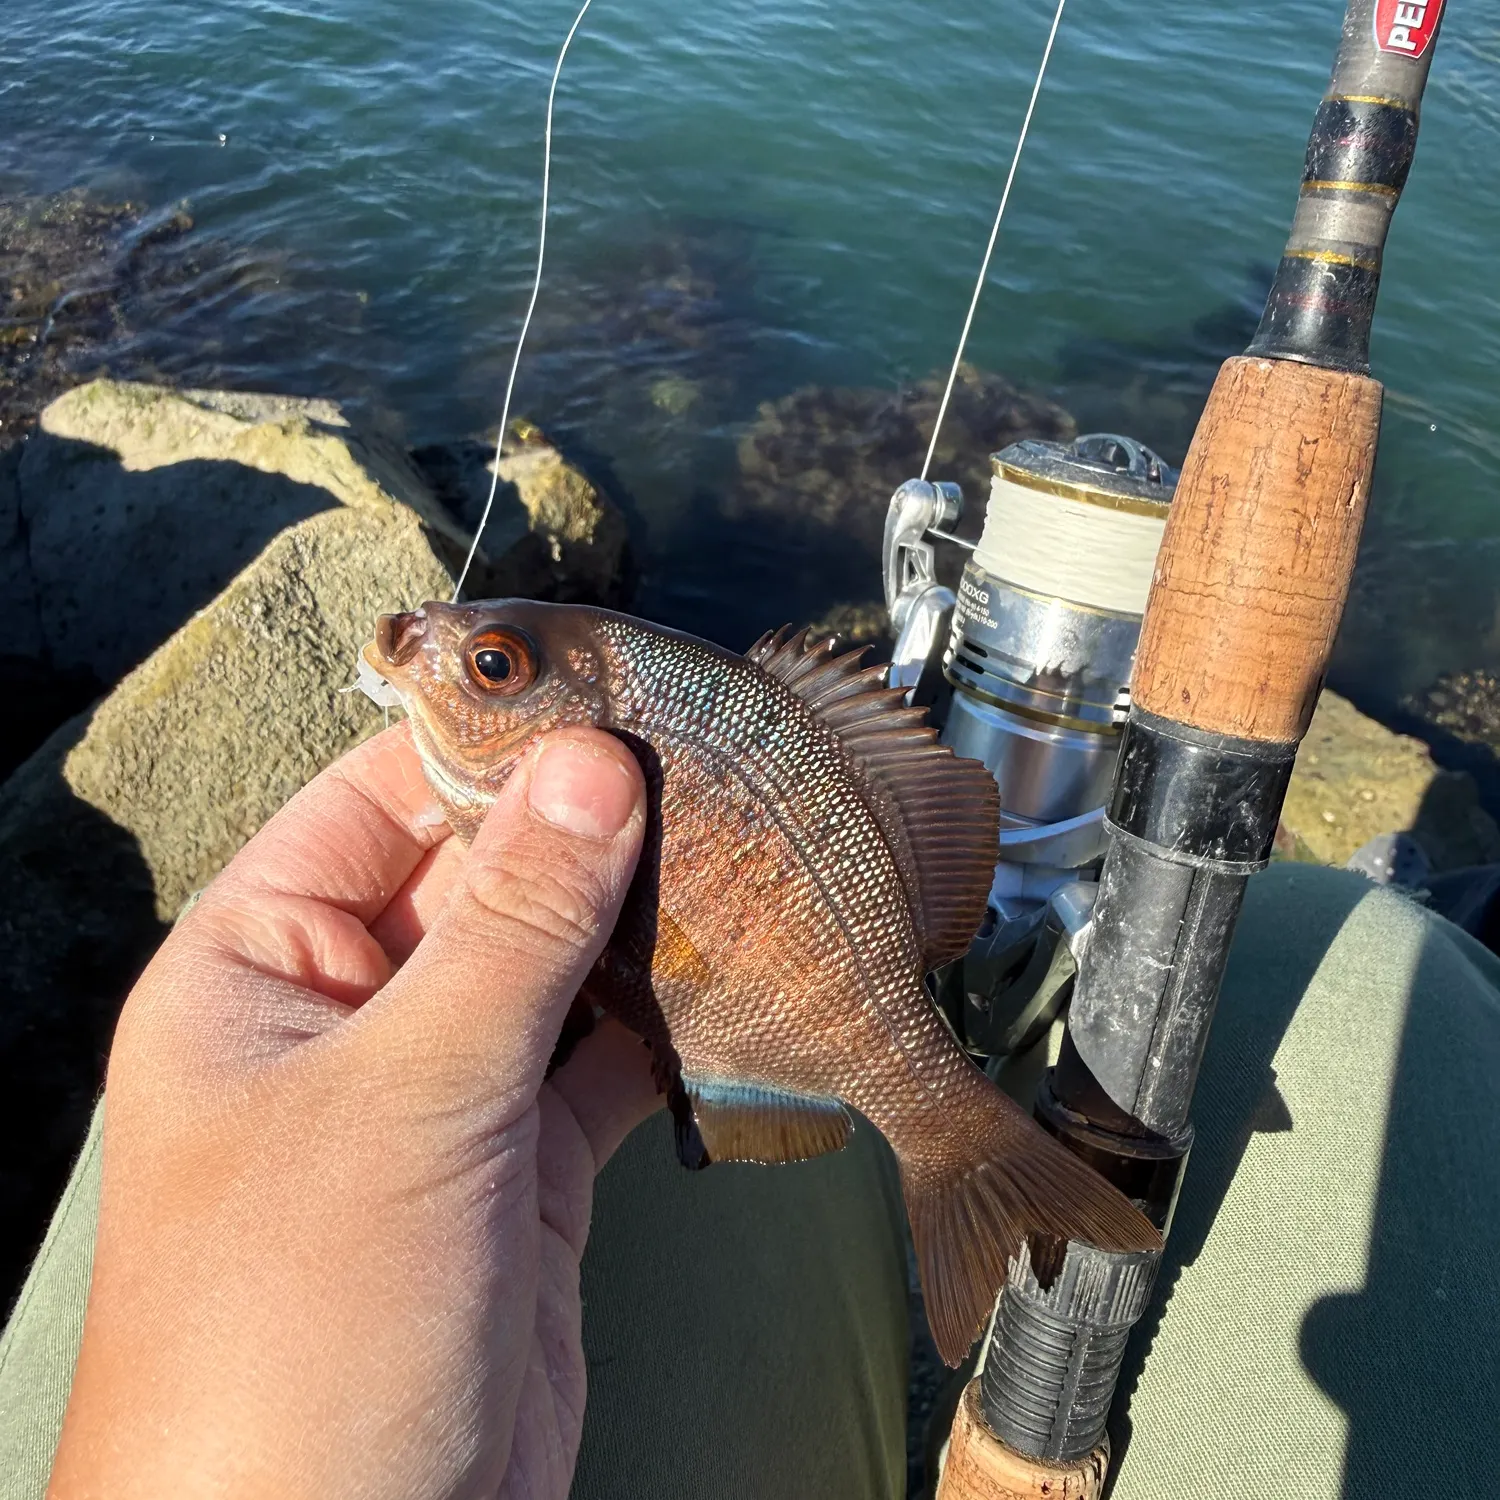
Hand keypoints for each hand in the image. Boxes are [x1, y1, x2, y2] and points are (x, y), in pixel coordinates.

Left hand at [48, 724, 657, 1499]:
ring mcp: (439, 1090)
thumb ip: (513, 926)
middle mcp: (347, 1015)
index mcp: (262, 967)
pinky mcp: (519, 1165)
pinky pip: (596, 1058)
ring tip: (737, 854)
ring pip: (549, 964)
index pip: (380, 800)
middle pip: (478, 875)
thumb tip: (589, 768)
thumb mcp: (408, 1097)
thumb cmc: (297, 1332)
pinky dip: (660, 1023)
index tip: (609, 700)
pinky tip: (727, 980)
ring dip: (634, 922)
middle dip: (584, 831)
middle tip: (706, 769)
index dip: (491, 744)